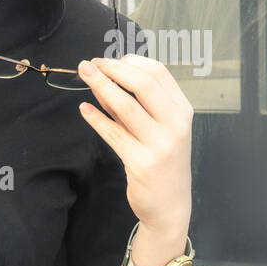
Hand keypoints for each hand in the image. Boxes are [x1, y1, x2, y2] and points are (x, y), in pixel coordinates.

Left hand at [75, 53, 192, 235]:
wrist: (170, 205)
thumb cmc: (163, 162)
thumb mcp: (158, 129)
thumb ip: (135, 104)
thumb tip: (104, 78)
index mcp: (183, 111)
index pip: (158, 73)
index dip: (131, 61)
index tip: (109, 60)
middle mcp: (176, 125)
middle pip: (144, 84)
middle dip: (113, 69)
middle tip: (91, 64)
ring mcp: (160, 145)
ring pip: (126, 106)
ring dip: (101, 86)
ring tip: (83, 76)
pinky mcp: (142, 163)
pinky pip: (113, 134)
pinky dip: (96, 118)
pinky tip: (84, 109)